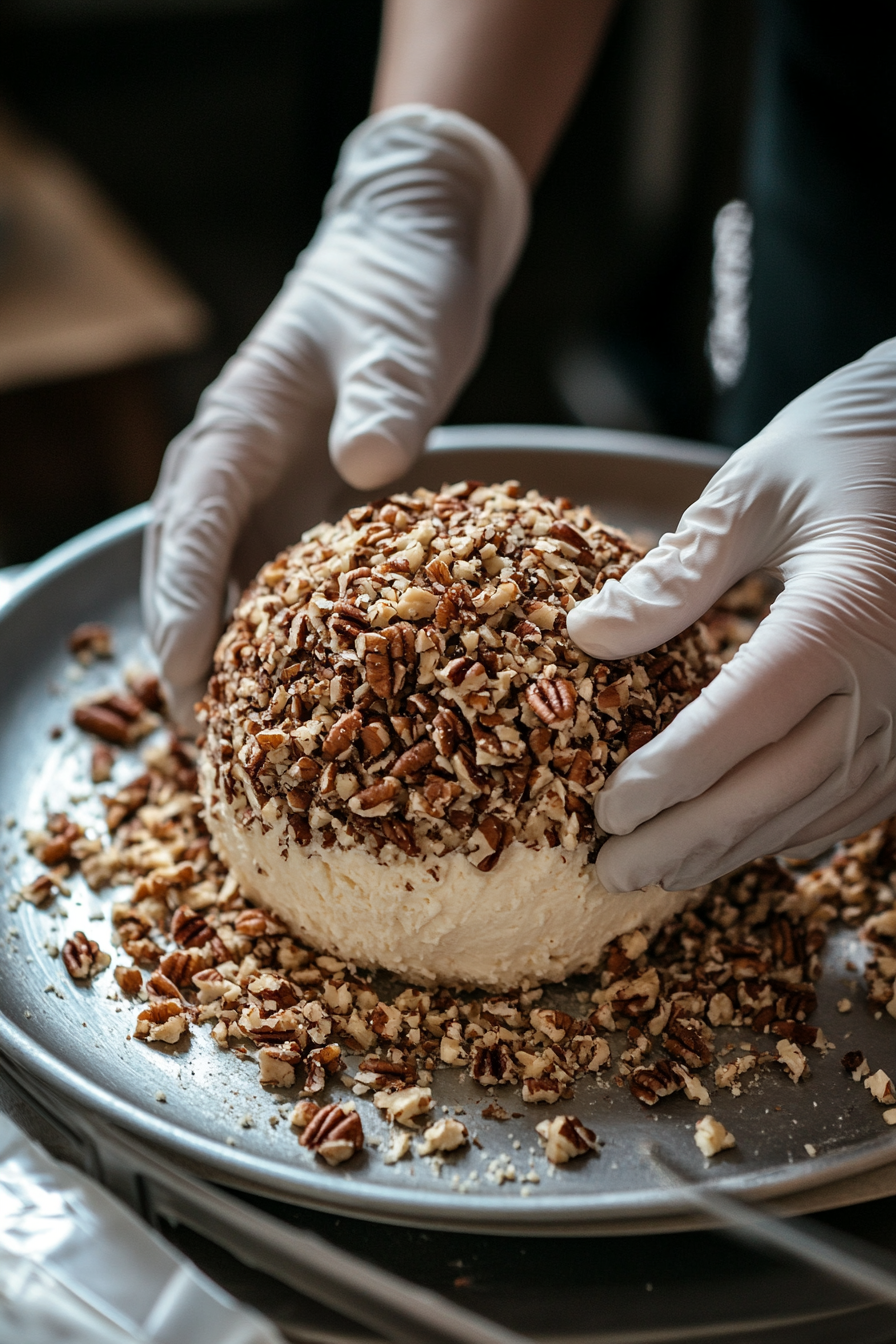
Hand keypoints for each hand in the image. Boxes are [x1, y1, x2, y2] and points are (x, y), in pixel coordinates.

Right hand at [142, 104, 526, 724]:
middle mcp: (236, 465)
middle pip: (188, 567)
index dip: (182, 599)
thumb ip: (383, 395)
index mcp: (237, 424)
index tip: (184, 668)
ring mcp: (268, 488)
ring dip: (225, 651)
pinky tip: (301, 686)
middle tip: (202, 730)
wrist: (413, 255)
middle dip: (187, 648)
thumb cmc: (398, 286)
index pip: (191, 521)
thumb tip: (361, 466)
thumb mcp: (398, 334)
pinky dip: (280, 632)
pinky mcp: (305, 504)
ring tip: (237, 730)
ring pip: (225, 581)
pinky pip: (278, 577)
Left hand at [567, 338, 895, 891]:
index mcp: (845, 610)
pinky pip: (870, 791)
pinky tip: (750, 839)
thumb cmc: (857, 437)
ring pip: (828, 801)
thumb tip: (589, 636)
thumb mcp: (755, 487)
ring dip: (743, 844)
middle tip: (615, 872)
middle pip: (783, 783)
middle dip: (693, 836)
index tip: (608, 811)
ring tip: (667, 869)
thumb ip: (677, 573)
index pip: (743, 720)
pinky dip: (803, 824)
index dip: (672, 776)